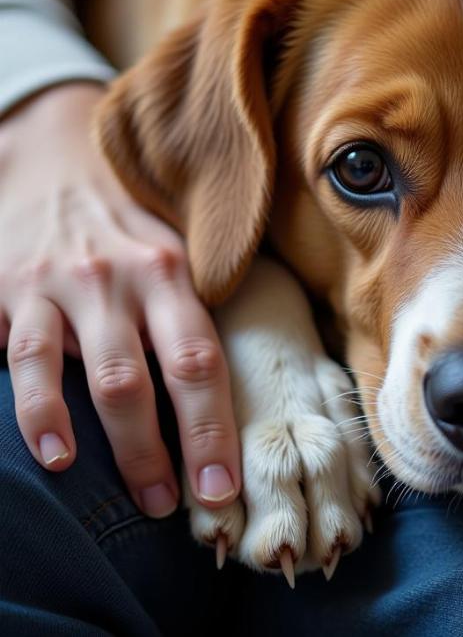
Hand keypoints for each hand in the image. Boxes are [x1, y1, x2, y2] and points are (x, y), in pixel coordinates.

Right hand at [0, 84, 241, 516]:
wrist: (54, 158)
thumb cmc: (126, 221)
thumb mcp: (172, 246)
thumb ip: (194, 303)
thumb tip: (241, 379)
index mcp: (173, 271)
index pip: (205, 357)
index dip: (218, 424)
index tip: (228, 481)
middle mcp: (127, 279)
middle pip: (163, 373)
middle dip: (181, 446)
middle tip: (195, 503)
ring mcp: (70, 286)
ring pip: (103, 376)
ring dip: (125, 445)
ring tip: (145, 497)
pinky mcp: (16, 291)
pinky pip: (26, 359)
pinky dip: (39, 414)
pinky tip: (55, 457)